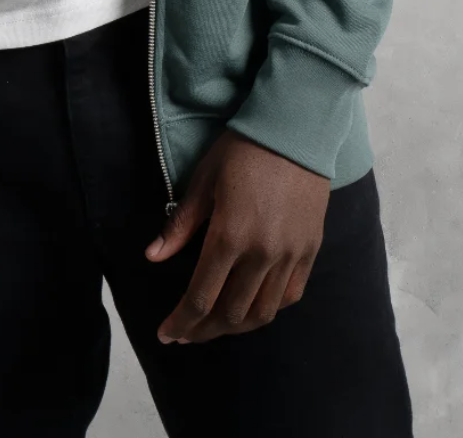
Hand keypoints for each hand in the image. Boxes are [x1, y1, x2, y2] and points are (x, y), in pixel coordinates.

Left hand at [144, 130, 328, 344]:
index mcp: (229, 236)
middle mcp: (262, 254)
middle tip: (186, 332)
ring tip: (215, 325)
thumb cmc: (241, 149)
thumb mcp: (203, 181)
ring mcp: (290, 255)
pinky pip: (289, 296)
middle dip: (204, 329)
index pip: (201, 297)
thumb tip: (152, 256)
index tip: (166, 334)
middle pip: (230, 313)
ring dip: (235, 326)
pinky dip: (268, 309)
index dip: (182, 321)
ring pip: (262, 313)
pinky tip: (252, 308)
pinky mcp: (310, 250)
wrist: (295, 128)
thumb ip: (180, 225)